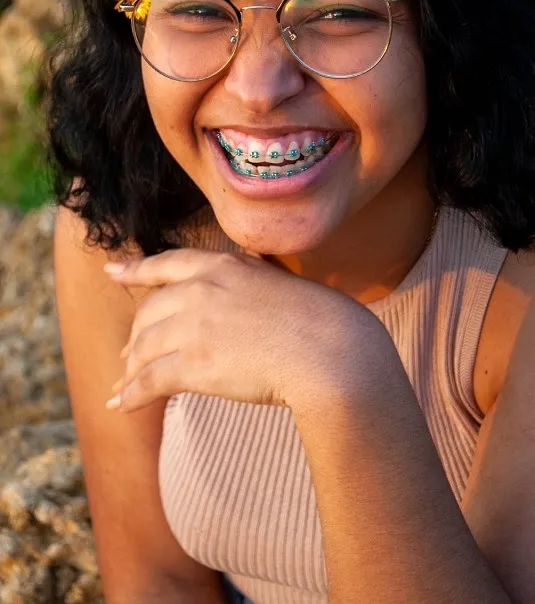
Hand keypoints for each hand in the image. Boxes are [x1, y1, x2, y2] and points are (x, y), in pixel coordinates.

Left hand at [103, 249, 363, 412]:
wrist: (331, 350)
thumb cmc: (320, 319)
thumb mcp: (277, 281)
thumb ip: (248, 282)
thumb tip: (240, 292)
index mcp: (222, 264)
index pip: (166, 263)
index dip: (136, 269)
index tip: (113, 272)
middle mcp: (200, 289)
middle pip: (148, 312)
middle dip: (136, 336)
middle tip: (131, 354)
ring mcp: (194, 325)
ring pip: (144, 347)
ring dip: (131, 369)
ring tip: (125, 386)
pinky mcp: (194, 364)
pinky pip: (150, 380)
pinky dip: (131, 395)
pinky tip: (122, 406)